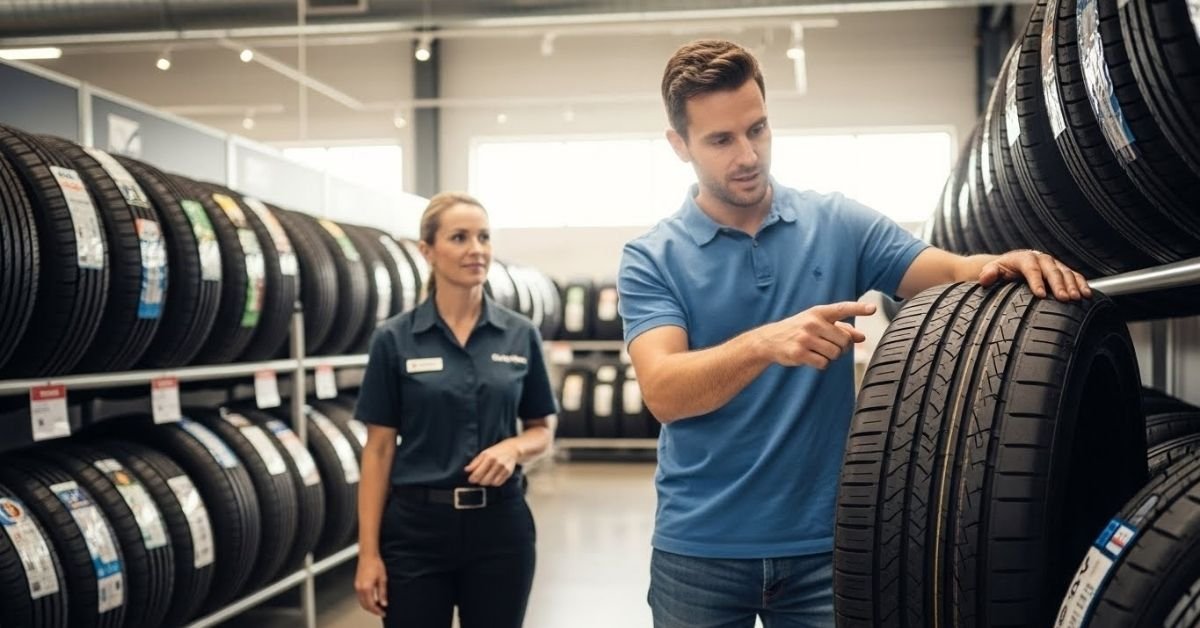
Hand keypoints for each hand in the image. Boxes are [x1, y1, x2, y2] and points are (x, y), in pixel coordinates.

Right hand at [355, 554, 387, 616]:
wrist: (368, 555)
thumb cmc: (375, 564)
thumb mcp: (382, 579)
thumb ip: (382, 592)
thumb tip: (384, 602)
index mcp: (366, 588)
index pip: (371, 605)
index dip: (377, 610)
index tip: (383, 612)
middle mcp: (360, 588)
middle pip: (365, 605)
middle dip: (373, 610)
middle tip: (380, 611)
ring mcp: (357, 586)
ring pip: (361, 602)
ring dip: (369, 606)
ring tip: (377, 607)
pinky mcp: (356, 584)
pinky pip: (360, 597)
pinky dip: (365, 601)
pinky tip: (372, 600)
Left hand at [465, 440, 519, 486]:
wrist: (511, 449)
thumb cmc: (495, 451)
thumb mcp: (484, 454)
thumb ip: (475, 462)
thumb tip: (466, 470)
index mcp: (488, 457)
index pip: (478, 473)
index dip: (473, 478)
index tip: (470, 480)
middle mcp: (497, 463)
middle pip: (484, 480)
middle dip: (479, 481)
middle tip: (478, 479)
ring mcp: (503, 468)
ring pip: (491, 483)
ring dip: (487, 482)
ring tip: (486, 477)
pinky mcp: (508, 473)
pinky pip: (498, 483)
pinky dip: (494, 482)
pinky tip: (493, 478)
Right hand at [760, 301, 874, 368]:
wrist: (770, 340)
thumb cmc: (799, 329)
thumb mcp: (818, 323)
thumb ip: (841, 328)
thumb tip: (861, 337)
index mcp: (818, 312)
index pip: (842, 309)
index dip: (859, 309)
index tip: (873, 308)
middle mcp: (812, 323)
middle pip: (844, 340)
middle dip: (842, 347)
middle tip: (831, 346)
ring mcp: (805, 338)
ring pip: (835, 353)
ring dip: (831, 356)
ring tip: (819, 351)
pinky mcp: (799, 353)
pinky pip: (823, 363)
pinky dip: (822, 364)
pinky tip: (812, 358)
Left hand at [979, 249, 1091, 300]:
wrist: (1012, 265)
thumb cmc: (1002, 270)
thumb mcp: (993, 270)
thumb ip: (989, 273)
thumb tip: (985, 277)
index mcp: (1024, 258)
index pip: (1031, 269)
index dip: (1036, 281)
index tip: (1040, 294)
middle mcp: (1041, 259)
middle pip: (1052, 271)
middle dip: (1059, 284)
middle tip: (1064, 299)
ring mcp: (1054, 264)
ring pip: (1066, 273)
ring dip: (1072, 285)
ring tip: (1076, 298)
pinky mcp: (1062, 270)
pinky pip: (1075, 275)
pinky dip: (1082, 284)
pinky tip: (1087, 295)